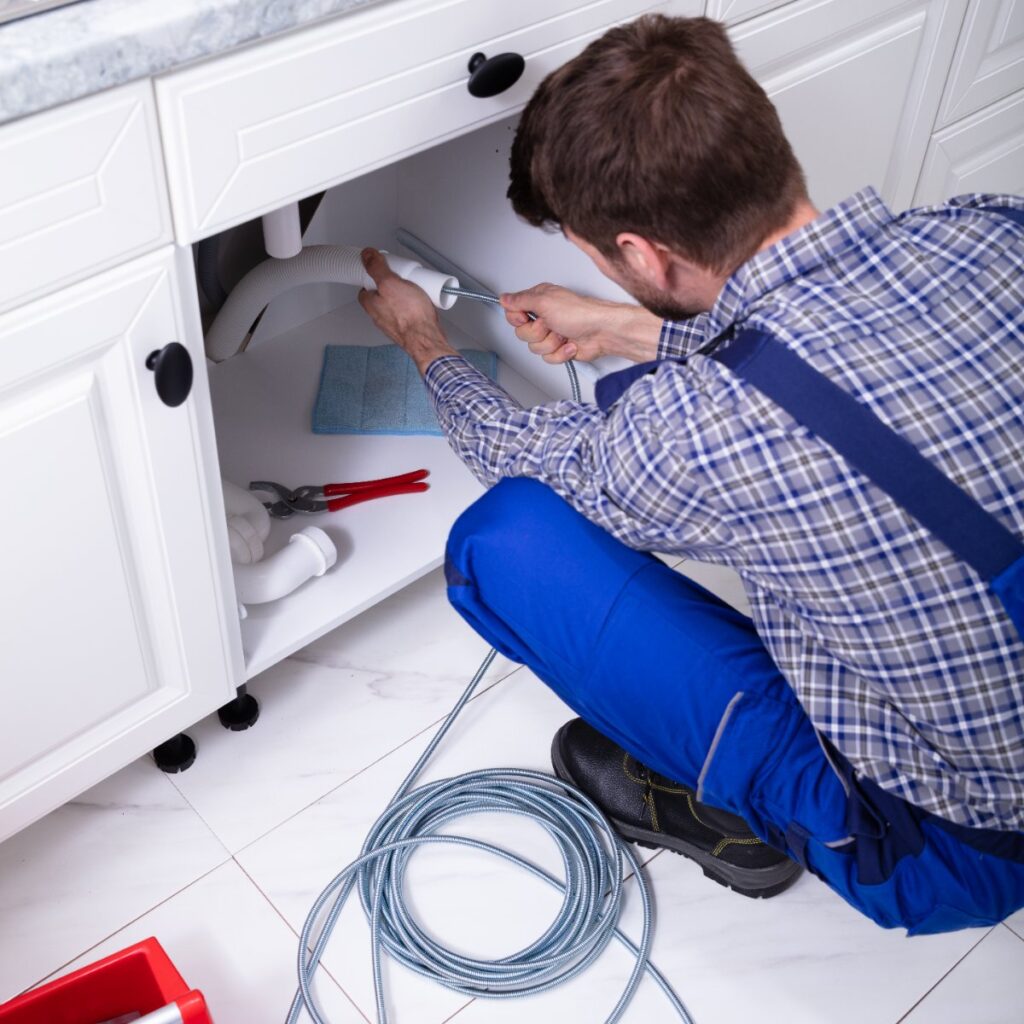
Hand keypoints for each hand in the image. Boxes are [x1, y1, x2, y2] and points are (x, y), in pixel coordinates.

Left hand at [358, 248, 457, 373]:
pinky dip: (412, 308)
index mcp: (370, 305)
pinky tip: (421, 303)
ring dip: (402, 297)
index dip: (372, 277)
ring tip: (414, 289)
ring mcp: (393, 324)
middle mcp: (380, 316)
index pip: (364, 288)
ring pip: (394, 306)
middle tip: (402, 278)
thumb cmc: (409, 315)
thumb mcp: (390, 283)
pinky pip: (407, 314)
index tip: (381, 269)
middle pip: (380, 296)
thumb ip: (377, 268)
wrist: (427, 338)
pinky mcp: (407, 329)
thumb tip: (366, 255)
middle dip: (390, 286)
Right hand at [500, 283, 661, 363]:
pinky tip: (570, 344)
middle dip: (537, 333)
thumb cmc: (580, 313)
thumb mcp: (544, 300)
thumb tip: (504, 298)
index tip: (528, 317)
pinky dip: (560, 353)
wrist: (602, 332)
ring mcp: (552, 333)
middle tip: (550, 325)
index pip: (513, 313)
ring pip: (535, 348)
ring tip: (563, 334)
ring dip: (550, 343)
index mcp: (539, 301)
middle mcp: (544, 316)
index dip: (518, 319)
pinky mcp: (560, 348)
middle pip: (522, 333)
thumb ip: (520, 300)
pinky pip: (548, 358)